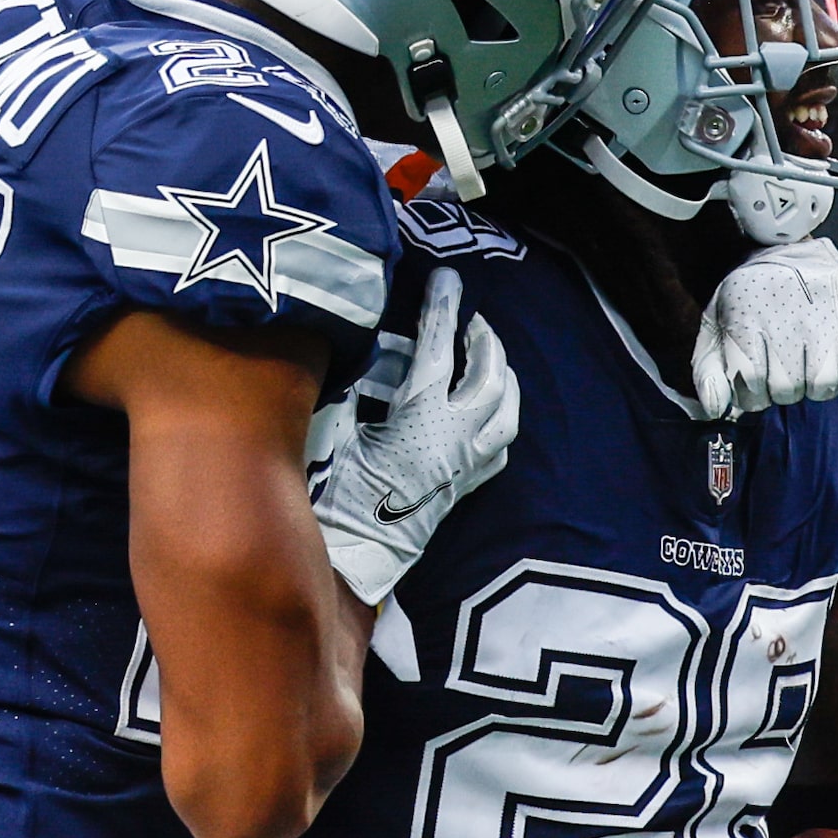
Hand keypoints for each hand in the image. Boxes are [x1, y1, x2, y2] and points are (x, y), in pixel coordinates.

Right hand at [313, 266, 517, 605]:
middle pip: (488, 378)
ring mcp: (464, 466)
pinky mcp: (462, 490)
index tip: (448, 279)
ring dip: (503, 380)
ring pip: (506, 415)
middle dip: (483, 342)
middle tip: (473, 320)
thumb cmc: (334, 495)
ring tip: (491, 359)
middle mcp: (453, 440)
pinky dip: (498, 423)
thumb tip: (347, 348)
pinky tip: (490, 414)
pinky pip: (496, 450)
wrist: (353, 557)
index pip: (438, 349)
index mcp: (420, 418)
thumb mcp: (331, 429)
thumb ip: (345, 386)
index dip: (442, 309)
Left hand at [691, 238, 837, 417]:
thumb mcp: (715, 327)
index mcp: (745, 313)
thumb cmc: (748, 298)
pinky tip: (836, 356)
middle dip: (782, 388)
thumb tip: (715, 408)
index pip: (751, 384)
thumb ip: (707, 371)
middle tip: (782, 366)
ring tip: (808, 362)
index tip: (754, 376)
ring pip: (824, 384)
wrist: (783, 246)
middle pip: (788, 389)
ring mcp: (826, 308)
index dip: (752, 392)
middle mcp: (787, 310)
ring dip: (814, 384)